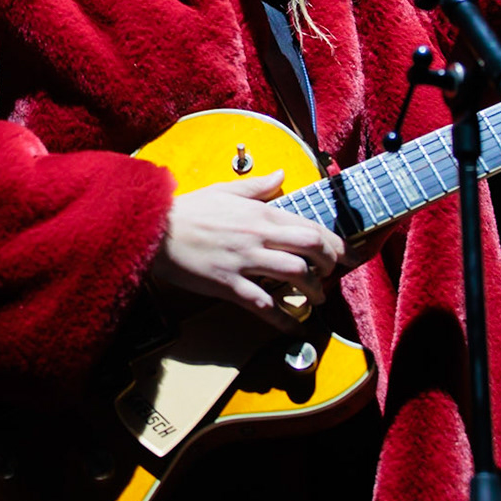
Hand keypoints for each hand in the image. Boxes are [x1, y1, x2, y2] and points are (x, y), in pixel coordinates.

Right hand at [149, 170, 344, 330]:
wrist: (156, 231)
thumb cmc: (189, 210)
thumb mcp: (225, 190)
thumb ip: (257, 185)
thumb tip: (280, 175)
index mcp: (260, 213)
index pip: (311, 227)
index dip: (334, 244)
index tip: (343, 255)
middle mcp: (259, 236)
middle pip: (312, 249)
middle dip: (330, 266)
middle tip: (330, 277)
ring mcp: (245, 261)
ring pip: (295, 276)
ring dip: (312, 292)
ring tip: (314, 300)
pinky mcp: (229, 285)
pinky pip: (264, 305)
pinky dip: (282, 319)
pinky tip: (291, 325)